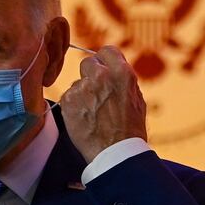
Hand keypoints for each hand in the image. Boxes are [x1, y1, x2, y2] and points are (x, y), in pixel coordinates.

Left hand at [60, 46, 147, 162]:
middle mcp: (101, 76)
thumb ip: (123, 79)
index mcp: (122, 72)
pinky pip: (68, 97)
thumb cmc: (129, 129)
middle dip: (90, 76)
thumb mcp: (136, 98)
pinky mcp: (68, 100)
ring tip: (93, 114)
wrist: (115, 153)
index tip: (102, 69)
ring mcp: (83, 87)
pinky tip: (84, 119)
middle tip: (95, 94)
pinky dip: (73, 107)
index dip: (104, 61)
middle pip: (87, 63)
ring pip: (77, 83)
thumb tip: (113, 68)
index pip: (106, 51)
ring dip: (82, 94)